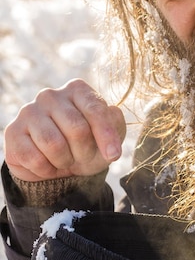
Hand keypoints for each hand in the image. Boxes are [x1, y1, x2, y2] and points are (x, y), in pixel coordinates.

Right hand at [4, 79, 125, 181]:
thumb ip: (115, 123)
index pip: (95, 109)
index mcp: (77, 90)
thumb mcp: (108, 137)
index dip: (106, 135)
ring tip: (65, 160)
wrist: (58, 168)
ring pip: (53, 144)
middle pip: (76, 128)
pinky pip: (34, 158)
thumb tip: (113, 112)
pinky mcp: (13, 131)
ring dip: (65, 161)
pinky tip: (48, 165)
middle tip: (82, 157)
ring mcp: (29, 111)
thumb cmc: (86, 147)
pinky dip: (47, 170)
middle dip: (85, 152)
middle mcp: (51, 95)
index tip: (114, 155)